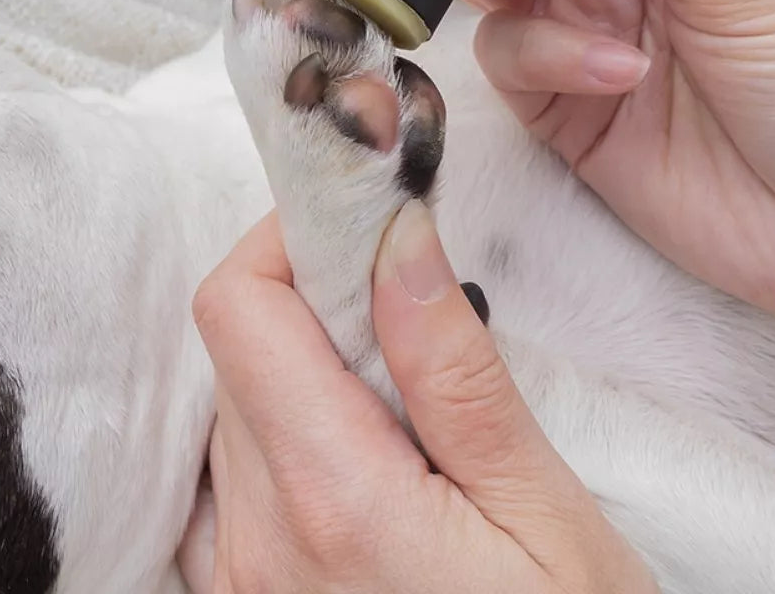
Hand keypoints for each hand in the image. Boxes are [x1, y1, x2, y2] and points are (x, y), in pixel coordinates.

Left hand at [178, 204, 655, 592]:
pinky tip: (368, 440)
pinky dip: (289, 422)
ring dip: (304, 359)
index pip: (240, 309)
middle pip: (235, 350)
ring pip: (235, 406)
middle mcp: (257, 541)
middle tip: (405, 292)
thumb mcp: (540, 507)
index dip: (289, 237)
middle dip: (308, 292)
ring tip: (403, 377)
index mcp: (330, 500)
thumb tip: (398, 236)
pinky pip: (237, 471)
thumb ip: (454, 368)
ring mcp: (241, 579)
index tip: (363, 216)